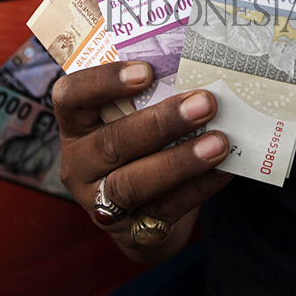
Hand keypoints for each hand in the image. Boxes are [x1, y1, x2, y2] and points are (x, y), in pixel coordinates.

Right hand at [52, 61, 230, 256]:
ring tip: (219, 143)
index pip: (71, 97)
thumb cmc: (139, 142)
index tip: (146, 71)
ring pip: (134, 183)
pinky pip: (166, 208)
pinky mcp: (131, 229)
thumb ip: (151, 96)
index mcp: (76, 125)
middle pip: (112, 143)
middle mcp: (80, 163)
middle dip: (161, 123)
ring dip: (180, 161)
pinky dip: (198, 187)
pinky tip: (224, 168)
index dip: (103, 82)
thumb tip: (200, 66)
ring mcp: (101, 201)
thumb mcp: (130, 117)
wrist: (142, 207)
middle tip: (205, 103)